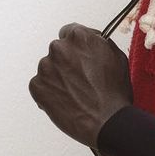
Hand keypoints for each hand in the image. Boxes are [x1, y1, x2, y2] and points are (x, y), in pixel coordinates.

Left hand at [29, 22, 131, 148]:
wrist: (106, 123)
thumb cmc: (115, 94)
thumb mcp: (117, 58)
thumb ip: (99, 43)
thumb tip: (91, 39)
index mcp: (79, 37)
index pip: (69, 32)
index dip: (77, 47)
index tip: (80, 57)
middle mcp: (59, 48)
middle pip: (58, 50)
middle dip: (67, 62)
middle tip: (81, 80)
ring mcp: (45, 68)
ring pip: (49, 68)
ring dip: (58, 77)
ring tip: (75, 94)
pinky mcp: (36, 86)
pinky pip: (40, 85)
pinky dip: (50, 92)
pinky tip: (66, 101)